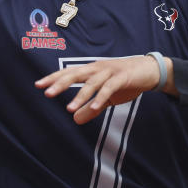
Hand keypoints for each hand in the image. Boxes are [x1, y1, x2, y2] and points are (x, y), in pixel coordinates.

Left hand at [35, 55, 172, 123]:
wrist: (150, 70)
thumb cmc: (126, 81)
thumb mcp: (107, 97)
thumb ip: (91, 108)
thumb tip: (75, 120)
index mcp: (91, 70)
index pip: (68, 73)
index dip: (54, 78)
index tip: (38, 85)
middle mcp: (97, 68)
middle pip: (75, 74)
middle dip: (60, 84)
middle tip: (46, 93)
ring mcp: (110, 71)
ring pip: (91, 83)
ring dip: (80, 96)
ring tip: (69, 108)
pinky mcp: (122, 77)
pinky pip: (109, 88)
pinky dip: (101, 98)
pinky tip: (94, 108)